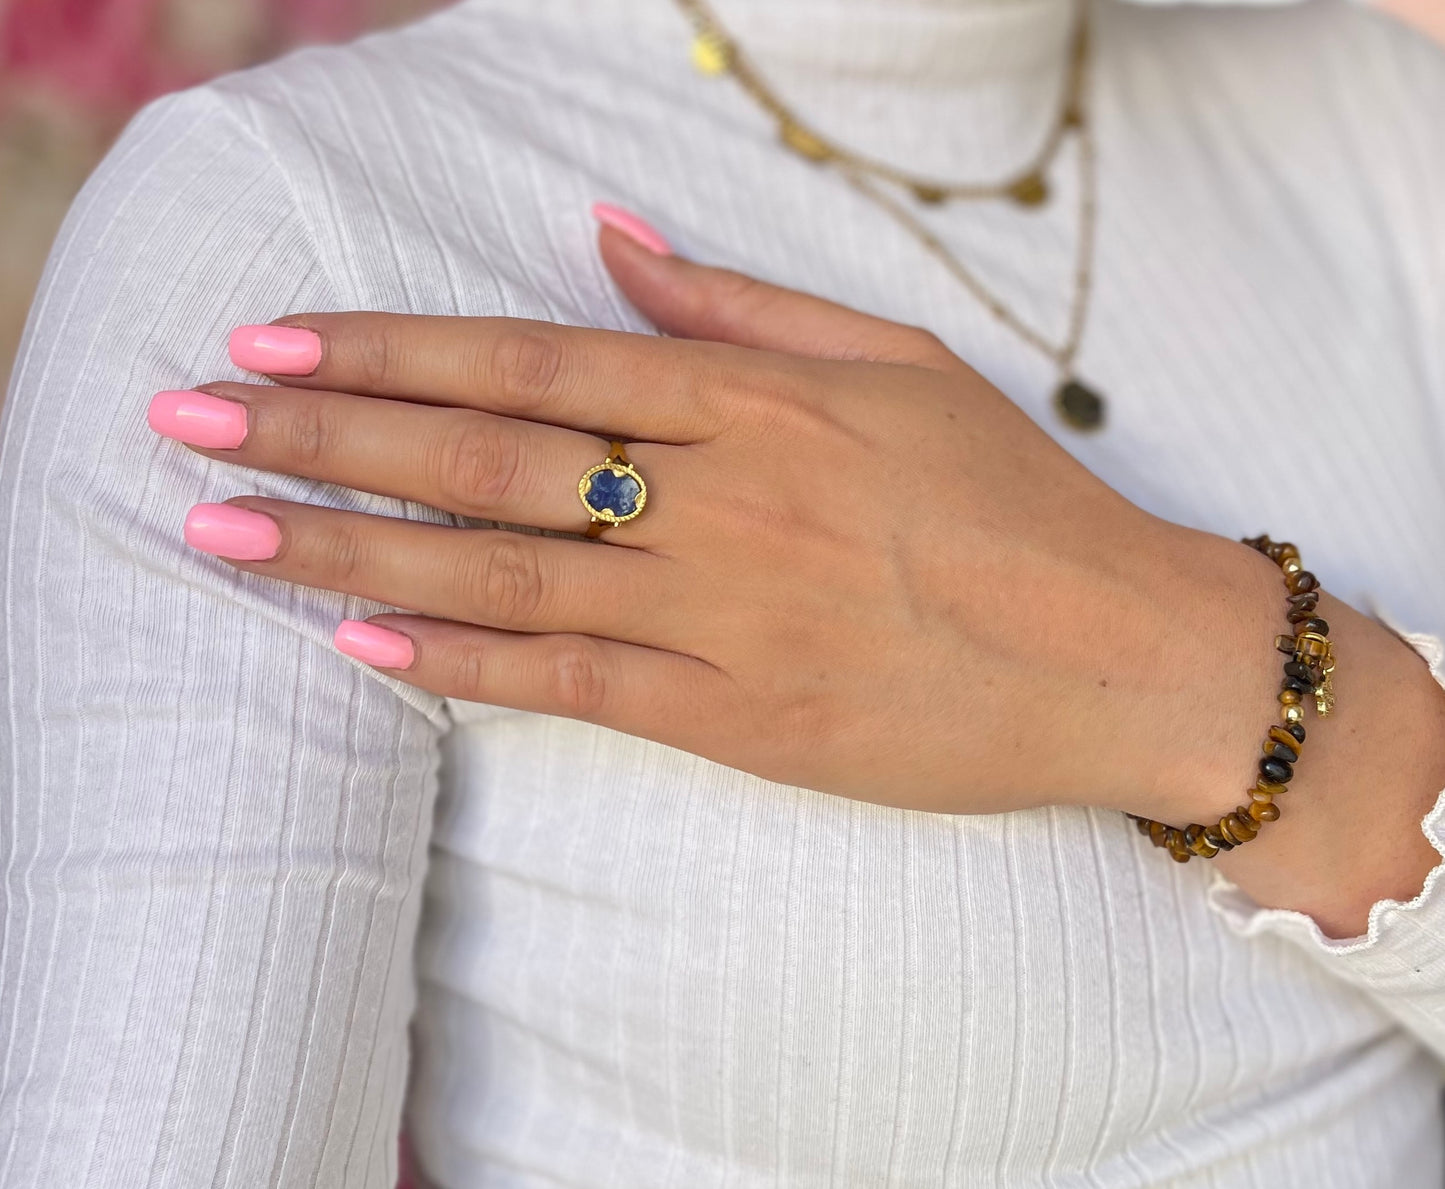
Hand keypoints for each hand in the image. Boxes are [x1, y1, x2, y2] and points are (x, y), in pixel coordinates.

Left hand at [151, 224, 1297, 819]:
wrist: (1119, 652)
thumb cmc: (1015, 498)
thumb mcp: (898, 364)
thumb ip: (742, 303)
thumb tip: (611, 237)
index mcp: (756, 399)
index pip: (533, 358)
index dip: (393, 345)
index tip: (278, 338)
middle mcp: (720, 495)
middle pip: (487, 454)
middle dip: (326, 429)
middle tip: (192, 417)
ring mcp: (723, 611)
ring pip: (502, 568)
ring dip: (350, 542)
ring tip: (221, 526)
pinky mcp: (739, 718)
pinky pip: (573, 682)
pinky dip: (462, 659)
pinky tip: (358, 636)